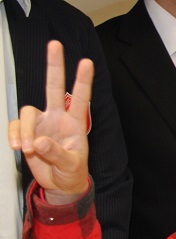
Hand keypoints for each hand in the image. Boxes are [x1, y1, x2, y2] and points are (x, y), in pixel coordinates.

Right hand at [8, 40, 91, 203]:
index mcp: (74, 124)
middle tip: (55, 44)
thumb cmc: (72, 172)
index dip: (83, 80)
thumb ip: (56, 154)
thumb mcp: (70, 166)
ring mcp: (41, 123)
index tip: (87, 62)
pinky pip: (16, 127)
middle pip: (54, 87)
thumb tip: (39, 142)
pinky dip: (15, 136)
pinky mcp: (27, 132)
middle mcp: (57, 118)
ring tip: (28, 149)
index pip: (80, 98)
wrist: (60, 184)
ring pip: (27, 113)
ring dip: (25, 130)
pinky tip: (19, 149)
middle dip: (54, 66)